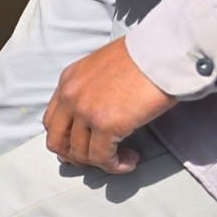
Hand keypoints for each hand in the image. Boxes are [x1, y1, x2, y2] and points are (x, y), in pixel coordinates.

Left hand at [43, 38, 176, 172]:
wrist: (163, 51)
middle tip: (96, 159)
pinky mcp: (106, 125)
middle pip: (57, 140)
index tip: (82, 145)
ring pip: (80, 153)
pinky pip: (102, 157)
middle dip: (75, 155)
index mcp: (68, 80)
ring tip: (122, 158)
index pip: (52, 120)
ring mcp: (85, 111)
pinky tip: (128, 161)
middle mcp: (70, 96)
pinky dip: (114, 165)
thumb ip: (90, 88)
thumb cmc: (143, 55)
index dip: (65, 138)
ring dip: (101, 161)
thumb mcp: (102, 66)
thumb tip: (97, 111)